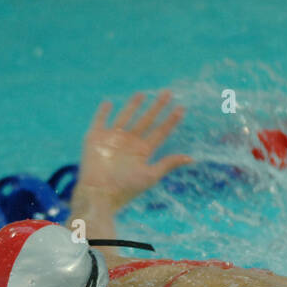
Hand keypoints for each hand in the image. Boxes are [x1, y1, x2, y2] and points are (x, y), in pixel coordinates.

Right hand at [74, 90, 193, 213]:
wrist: (99, 194)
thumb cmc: (125, 188)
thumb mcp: (150, 175)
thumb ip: (168, 164)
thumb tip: (191, 158)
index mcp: (143, 152)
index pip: (160, 132)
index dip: (170, 121)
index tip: (181, 108)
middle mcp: (129, 143)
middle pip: (146, 121)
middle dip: (157, 107)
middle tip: (168, 92)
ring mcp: (112, 139)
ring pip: (125, 117)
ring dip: (133, 105)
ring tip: (142, 94)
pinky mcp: (95, 138)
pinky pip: (99, 121)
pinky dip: (103, 112)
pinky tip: (108, 103)